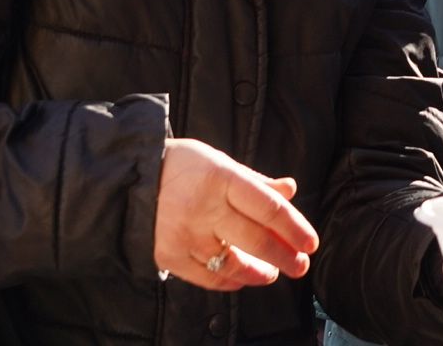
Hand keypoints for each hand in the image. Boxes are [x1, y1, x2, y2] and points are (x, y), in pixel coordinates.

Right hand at [153, 138, 318, 289]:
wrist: (132, 179)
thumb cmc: (185, 168)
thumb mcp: (222, 163)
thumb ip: (257, 182)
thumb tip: (290, 189)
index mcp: (222, 177)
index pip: (269, 208)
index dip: (294, 228)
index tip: (310, 243)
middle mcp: (204, 206)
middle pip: (255, 239)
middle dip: (284, 256)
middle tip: (300, 266)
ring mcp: (185, 233)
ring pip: (233, 263)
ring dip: (259, 272)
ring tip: (273, 272)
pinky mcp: (168, 254)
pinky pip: (208, 276)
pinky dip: (231, 280)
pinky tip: (243, 277)